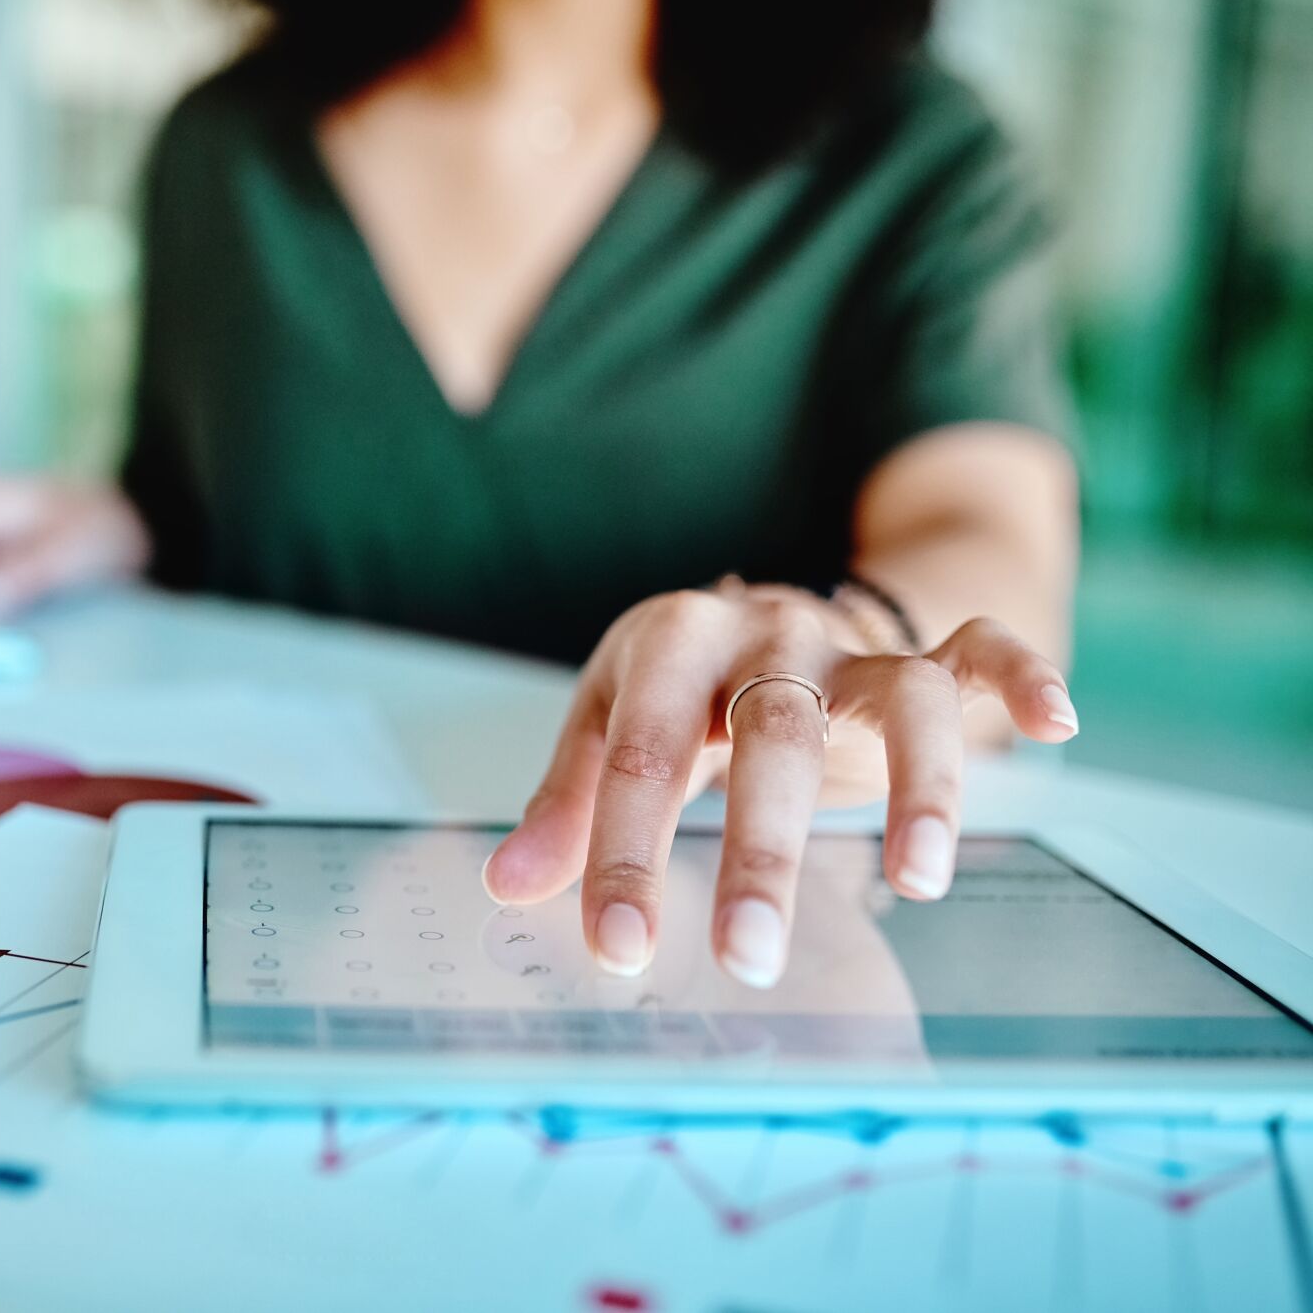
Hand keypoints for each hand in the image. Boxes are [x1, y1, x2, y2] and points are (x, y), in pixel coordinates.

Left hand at [481, 583, 1080, 986]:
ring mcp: (849, 643)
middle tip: (749, 954)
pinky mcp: (921, 652)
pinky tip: (1057, 726)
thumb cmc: (673, 691)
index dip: (625, 853)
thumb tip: (508, 886)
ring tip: (919, 882)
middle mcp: (763, 633)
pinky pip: (981, 648)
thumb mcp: (607, 728)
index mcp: (668, 645)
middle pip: (770, 735)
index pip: (642, 755)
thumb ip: (569, 804)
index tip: (618, 945)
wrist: (753, 611)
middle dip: (761, 850)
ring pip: (894, 699)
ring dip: (916, 787)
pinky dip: (1021, 675)